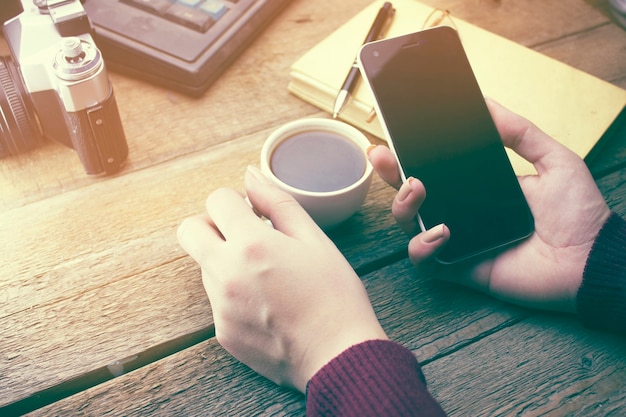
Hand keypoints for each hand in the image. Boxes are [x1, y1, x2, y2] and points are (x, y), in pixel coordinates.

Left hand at [177, 166, 386, 392]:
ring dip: (225, 260)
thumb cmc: (334, 294)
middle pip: (189, 230)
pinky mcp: (222, 332)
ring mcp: (220, 306)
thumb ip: (277, 202)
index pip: (216, 200)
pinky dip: (234, 293)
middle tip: (242, 234)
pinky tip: (267, 304)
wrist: (338, 356)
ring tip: (267, 276)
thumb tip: (249, 176)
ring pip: (205, 265)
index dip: (235, 200)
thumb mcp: (314, 239)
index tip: (253, 213)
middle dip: (210, 224)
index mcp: (251, 244)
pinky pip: (217, 300)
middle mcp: (226, 273)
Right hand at [368, 99, 610, 312]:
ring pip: (408, 224)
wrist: (591, 259)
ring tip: (417, 189)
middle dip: (389, 173)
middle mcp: (459, 212)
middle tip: (384, 155)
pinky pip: (424, 261)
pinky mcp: (458, 268)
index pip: (433, 168)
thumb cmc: (578, 212)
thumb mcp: (553, 159)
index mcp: (476, 187)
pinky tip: (441, 232)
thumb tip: (486, 102)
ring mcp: (455, 241)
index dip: (408, 153)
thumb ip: (519, 131)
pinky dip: (422, 246)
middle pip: (410, 193)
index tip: (392, 134)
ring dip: (402, 205)